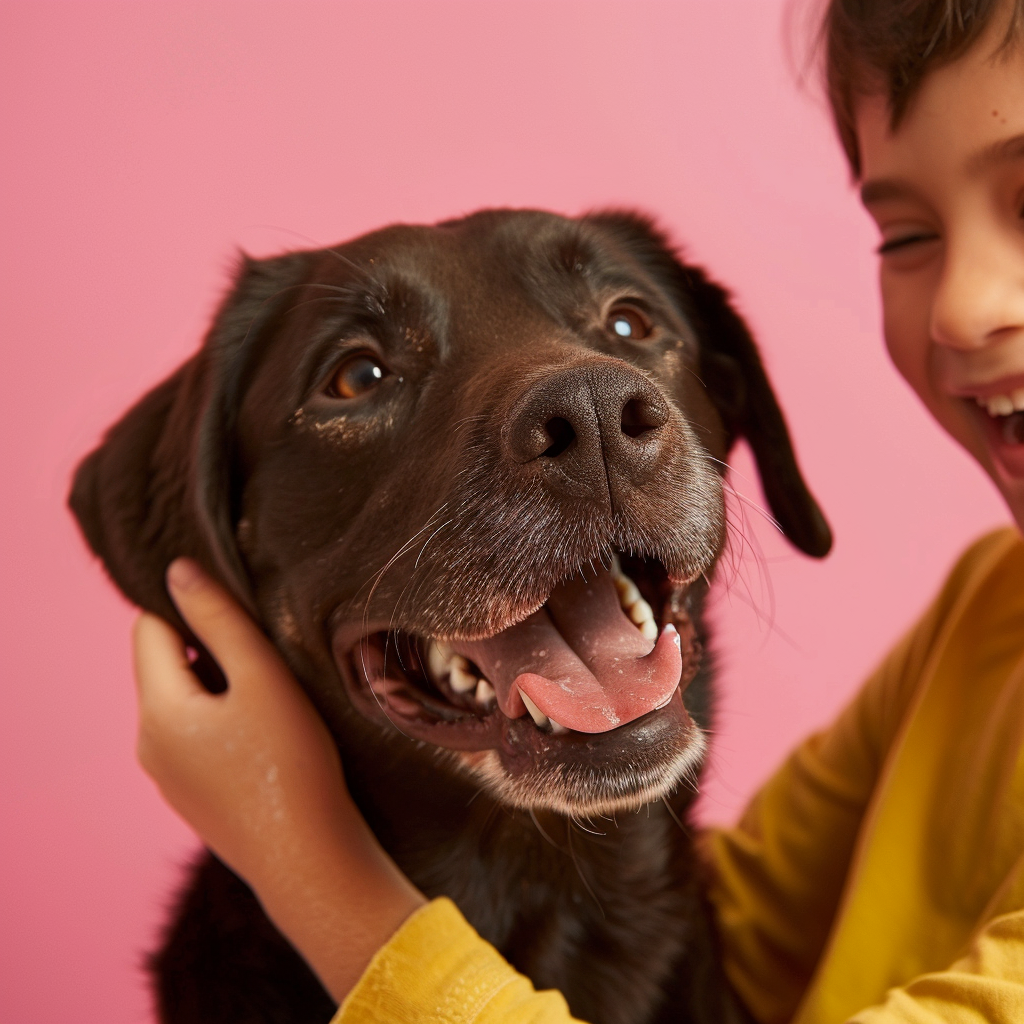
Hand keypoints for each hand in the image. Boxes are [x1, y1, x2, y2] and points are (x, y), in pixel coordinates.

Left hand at [133, 558, 424, 1002]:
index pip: (147, 629)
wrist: (309, 858)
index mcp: (157, 710)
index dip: (186, 607)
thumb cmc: (291, 763)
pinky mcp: (192, 797)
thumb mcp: (261, 677)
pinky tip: (268, 732)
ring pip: (182, 702)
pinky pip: (194, 737)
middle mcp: (148, 743)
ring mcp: (167, 776)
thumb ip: (219, 620)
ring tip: (272, 690)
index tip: (234, 604)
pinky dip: (222, 720)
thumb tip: (177, 569)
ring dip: (217, 684)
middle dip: (205, 646)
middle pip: (163, 666)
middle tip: (265, 648)